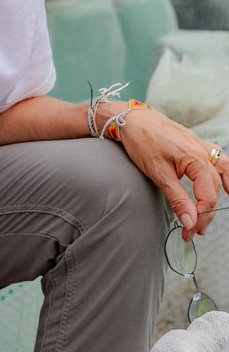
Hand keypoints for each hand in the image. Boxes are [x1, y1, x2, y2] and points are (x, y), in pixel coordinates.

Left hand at [119, 106, 228, 238]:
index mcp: (196, 160)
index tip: (188, 231)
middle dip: (205, 212)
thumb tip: (189, 221)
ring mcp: (201, 146)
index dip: (199, 218)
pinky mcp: (195, 144)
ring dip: (218, 194)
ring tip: (210, 214)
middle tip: (193, 229)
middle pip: (214, 189)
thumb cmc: (142, 142)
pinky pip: (217, 160)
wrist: (131, 119)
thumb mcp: (158, 174)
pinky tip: (224, 184)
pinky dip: (223, 174)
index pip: (207, 197)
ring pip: (221, 173)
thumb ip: (177, 198)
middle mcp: (203, 152)